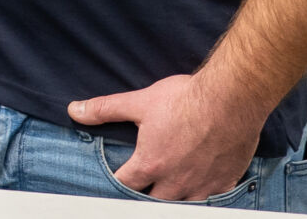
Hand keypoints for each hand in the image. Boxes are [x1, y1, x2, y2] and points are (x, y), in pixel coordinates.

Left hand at [68, 74, 261, 200]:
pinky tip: (199, 193)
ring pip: (181, 206)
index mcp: (150, 165)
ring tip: (165, 192)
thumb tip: (74, 111)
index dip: (115, 185)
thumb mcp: (140, 102)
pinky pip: (211, 204)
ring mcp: (201, 187)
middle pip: (152, 202)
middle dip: (144, 197)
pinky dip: (202, 201)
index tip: (113, 184)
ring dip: (172, 201)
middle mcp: (174, 183)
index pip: (124, 186)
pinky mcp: (225, 183)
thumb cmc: (186, 99)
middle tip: (140, 188)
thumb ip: (105, 109)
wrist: (231, 99)